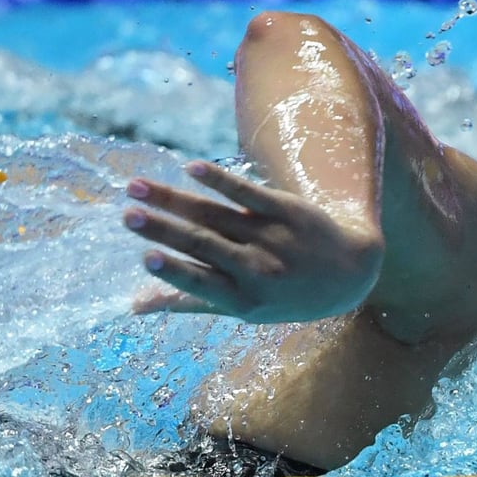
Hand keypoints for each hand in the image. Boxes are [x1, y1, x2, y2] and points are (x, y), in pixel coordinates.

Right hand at [123, 160, 383, 322]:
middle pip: (205, 245)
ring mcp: (274, 238)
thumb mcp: (243, 308)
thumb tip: (132, 306)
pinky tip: (192, 168)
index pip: (204, 283)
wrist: (349, 272)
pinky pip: (250, 193)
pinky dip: (221, 180)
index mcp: (244, 299)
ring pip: (217, 215)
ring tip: (137, 187)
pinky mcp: (287, 210)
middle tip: (127, 215)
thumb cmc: (283, 294)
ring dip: (174, 199)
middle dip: (165, 230)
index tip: (147, 258)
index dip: (176, 272)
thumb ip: (189, 301)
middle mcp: (259, 270)